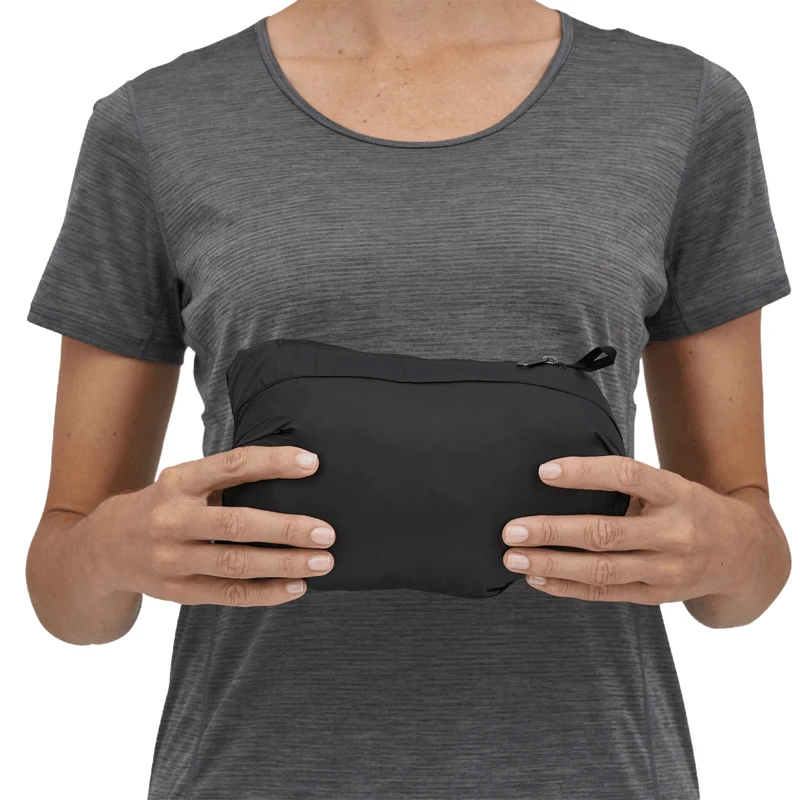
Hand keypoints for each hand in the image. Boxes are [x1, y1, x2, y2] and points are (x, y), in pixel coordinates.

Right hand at [88, 446, 335, 606]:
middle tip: (326, 532)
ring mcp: (173, 559)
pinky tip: (296, 588)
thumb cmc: (163, 506)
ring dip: (284, 565)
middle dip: (286, 528)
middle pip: (237, 524)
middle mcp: (173, 519)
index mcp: (179, 481)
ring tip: (321, 562)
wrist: (103, 548)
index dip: (274, 463)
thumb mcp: (183, 481)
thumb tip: (295, 474)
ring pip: (236, 564)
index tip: (313, 464)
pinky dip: (266, 593)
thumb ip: (226, 479)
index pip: (232, 466)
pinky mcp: (177, 591)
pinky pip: (229, 595)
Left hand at [501, 454, 759, 604]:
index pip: (628, 476)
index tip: (544, 471)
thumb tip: (556, 475)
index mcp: (676, 493)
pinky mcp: (656, 596)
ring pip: (602, 570)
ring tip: (515, 557)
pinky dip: (566, 587)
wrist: (742, 554)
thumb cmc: (690, 509)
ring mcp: (666, 570)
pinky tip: (537, 578)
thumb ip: (627, 483)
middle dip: (553, 531)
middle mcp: (674, 533)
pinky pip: (605, 594)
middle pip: (606, 533)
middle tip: (512, 529)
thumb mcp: (670, 485)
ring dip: (552, 564)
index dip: (585, 473)